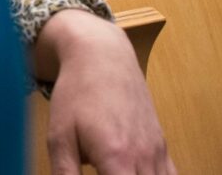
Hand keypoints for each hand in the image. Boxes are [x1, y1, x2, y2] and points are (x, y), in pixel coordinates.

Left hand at [39, 9, 173, 174]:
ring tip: (112, 170)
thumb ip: (64, 172)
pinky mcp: (163, 147)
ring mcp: (157, 153)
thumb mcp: (58, 134)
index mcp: (116, 158)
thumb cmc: (77, 94)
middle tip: (101, 170)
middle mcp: (144, 158)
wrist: (102, 58)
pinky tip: (135, 173)